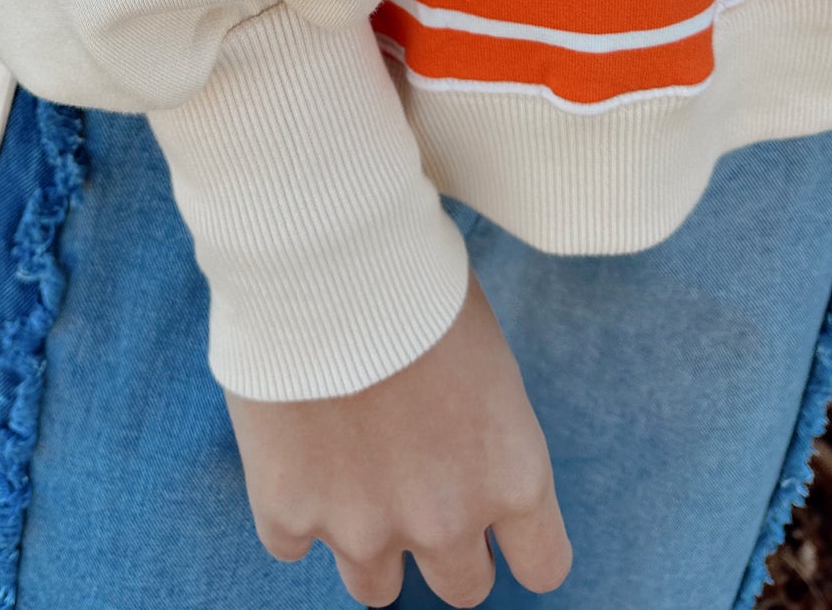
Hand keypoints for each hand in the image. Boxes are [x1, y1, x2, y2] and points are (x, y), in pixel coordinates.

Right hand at [224, 268, 570, 606]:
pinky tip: (292, 442)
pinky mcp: (288, 511)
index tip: (492, 508)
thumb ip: (480, 428)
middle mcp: (446, 520)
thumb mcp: (484, 353)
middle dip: (442, 542)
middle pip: (462, 589)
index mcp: (512, 475)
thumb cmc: (414, 276)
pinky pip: (292, 542)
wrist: (322, 254)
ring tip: (348, 467)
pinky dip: (291, 504)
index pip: (543, 566)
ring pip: (375, 587)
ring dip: (367, 537)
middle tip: (413, 481)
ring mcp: (362, 526)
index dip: (516, 540)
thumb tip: (461, 445)